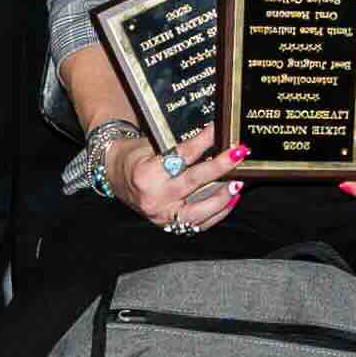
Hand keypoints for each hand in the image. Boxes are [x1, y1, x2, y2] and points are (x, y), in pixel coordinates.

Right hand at [99, 120, 248, 234]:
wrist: (116, 178)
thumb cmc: (135, 158)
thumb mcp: (150, 146)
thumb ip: (178, 146)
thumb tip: (213, 137)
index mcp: (146, 174)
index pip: (181, 155)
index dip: (203, 141)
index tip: (218, 130)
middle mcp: (154, 198)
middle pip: (193, 182)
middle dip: (220, 168)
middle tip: (238, 154)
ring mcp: (162, 216)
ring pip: (200, 210)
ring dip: (223, 195)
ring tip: (239, 181)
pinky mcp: (170, 226)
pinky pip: (200, 223)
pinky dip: (218, 211)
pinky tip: (231, 198)